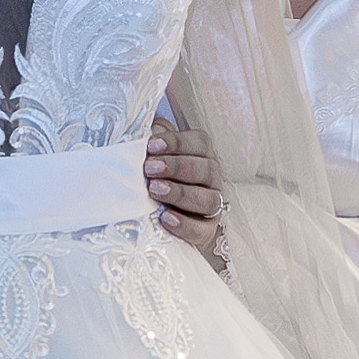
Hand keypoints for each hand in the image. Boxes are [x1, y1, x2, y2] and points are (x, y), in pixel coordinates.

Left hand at [145, 118, 227, 272]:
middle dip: (177, 167)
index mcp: (202, 155)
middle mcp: (211, 179)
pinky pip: (202, 229)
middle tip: (150, 168)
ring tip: (155, 191)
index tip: (152, 145)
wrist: (160, 219)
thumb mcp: (154, 157)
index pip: (200, 142)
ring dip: (181, 193)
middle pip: (205, 168)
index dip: (177, 142)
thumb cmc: (156, 178)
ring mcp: (212, 206)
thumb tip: (146, 128)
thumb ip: (153, 141)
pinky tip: (165, 218)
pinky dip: (185, 225)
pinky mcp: (206, 231)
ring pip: (208, 199)